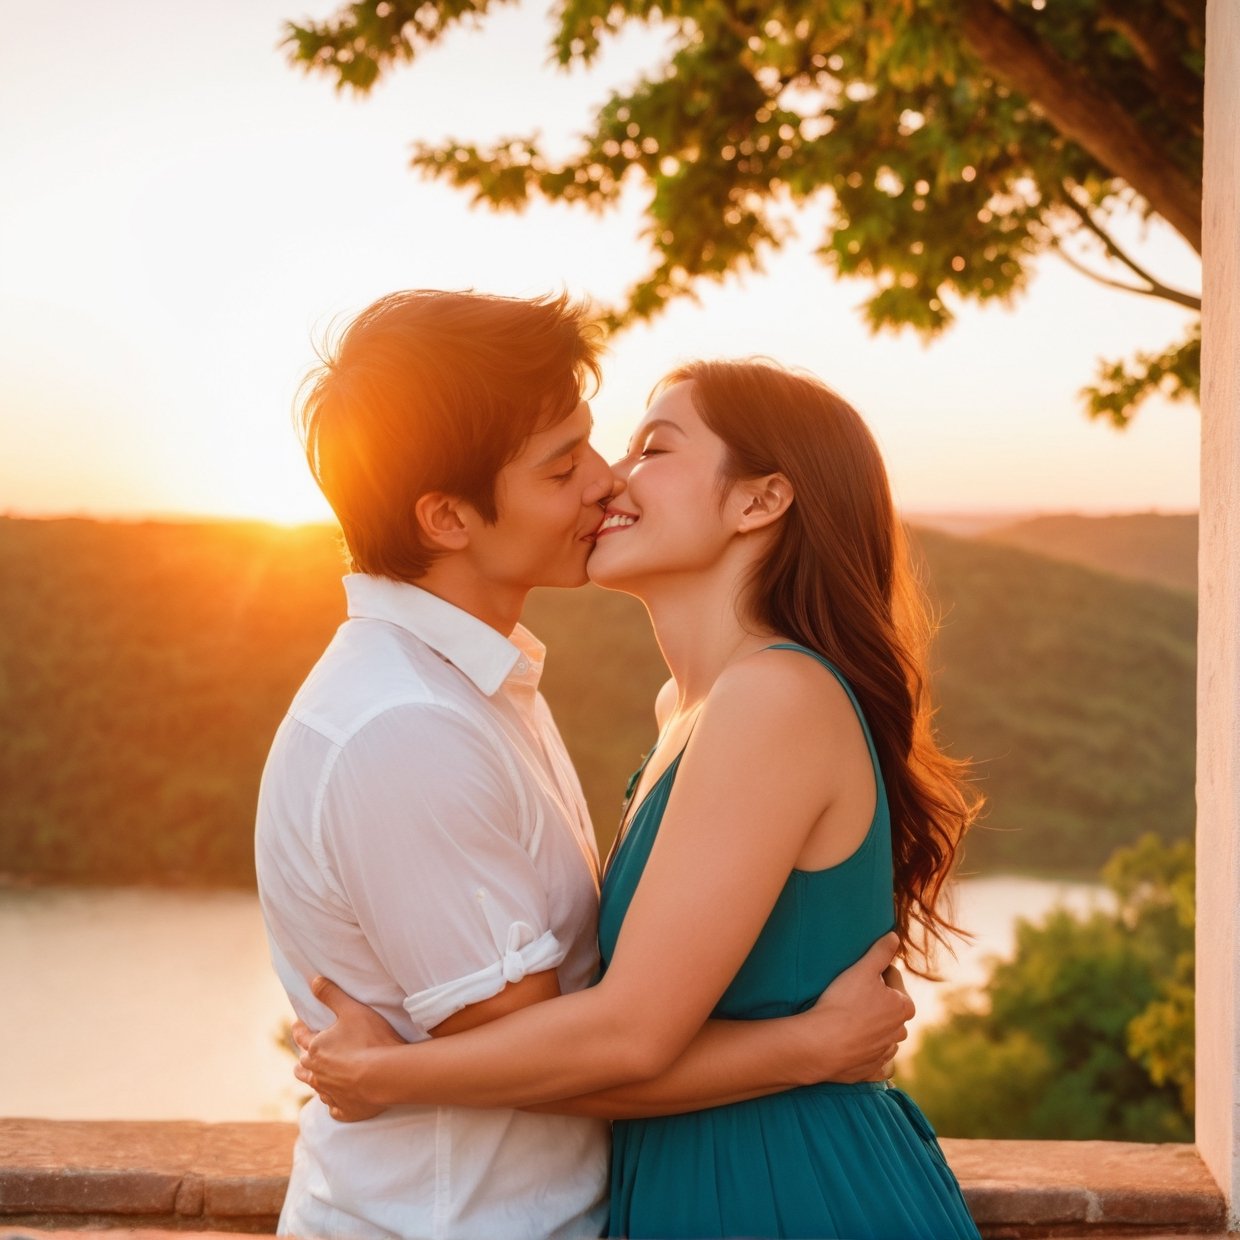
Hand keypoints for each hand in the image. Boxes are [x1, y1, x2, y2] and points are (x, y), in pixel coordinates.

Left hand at [292, 976, 404, 1121]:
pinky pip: (334, 1108)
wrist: (385, 1075)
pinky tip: (338, 1101)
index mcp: (315, 1049)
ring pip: (315, 1088)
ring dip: (315, 1081)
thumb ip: (331, 994)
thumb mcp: (351, 1009)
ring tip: (317, 1078)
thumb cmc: (370, 1040)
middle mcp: (317, 1074)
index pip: (301, 1037)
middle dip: (302, 1059)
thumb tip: (313, 981)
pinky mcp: (344, 1110)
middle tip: (304, 1055)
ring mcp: (330, 1094)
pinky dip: (335, 1103)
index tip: (297, 1025)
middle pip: (302, 1067)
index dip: (299, 1029)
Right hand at [804, 932, 914, 1082]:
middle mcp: (899, 1031)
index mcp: (904, 1006)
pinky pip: (873, 1058)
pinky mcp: (870, 1070)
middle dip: (876, 1000)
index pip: (893, 979)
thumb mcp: (863, 969)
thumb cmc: (843, 1003)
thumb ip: (881, 951)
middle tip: (852, 994)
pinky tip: (851, 1043)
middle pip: (889, 1007)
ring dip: (872, 1025)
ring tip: (849, 1018)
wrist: (822, 1044)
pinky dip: (865, 1051)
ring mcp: (885, 1053)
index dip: (875, 972)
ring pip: (882, 1033)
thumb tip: (895, 936)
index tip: (859, 974)